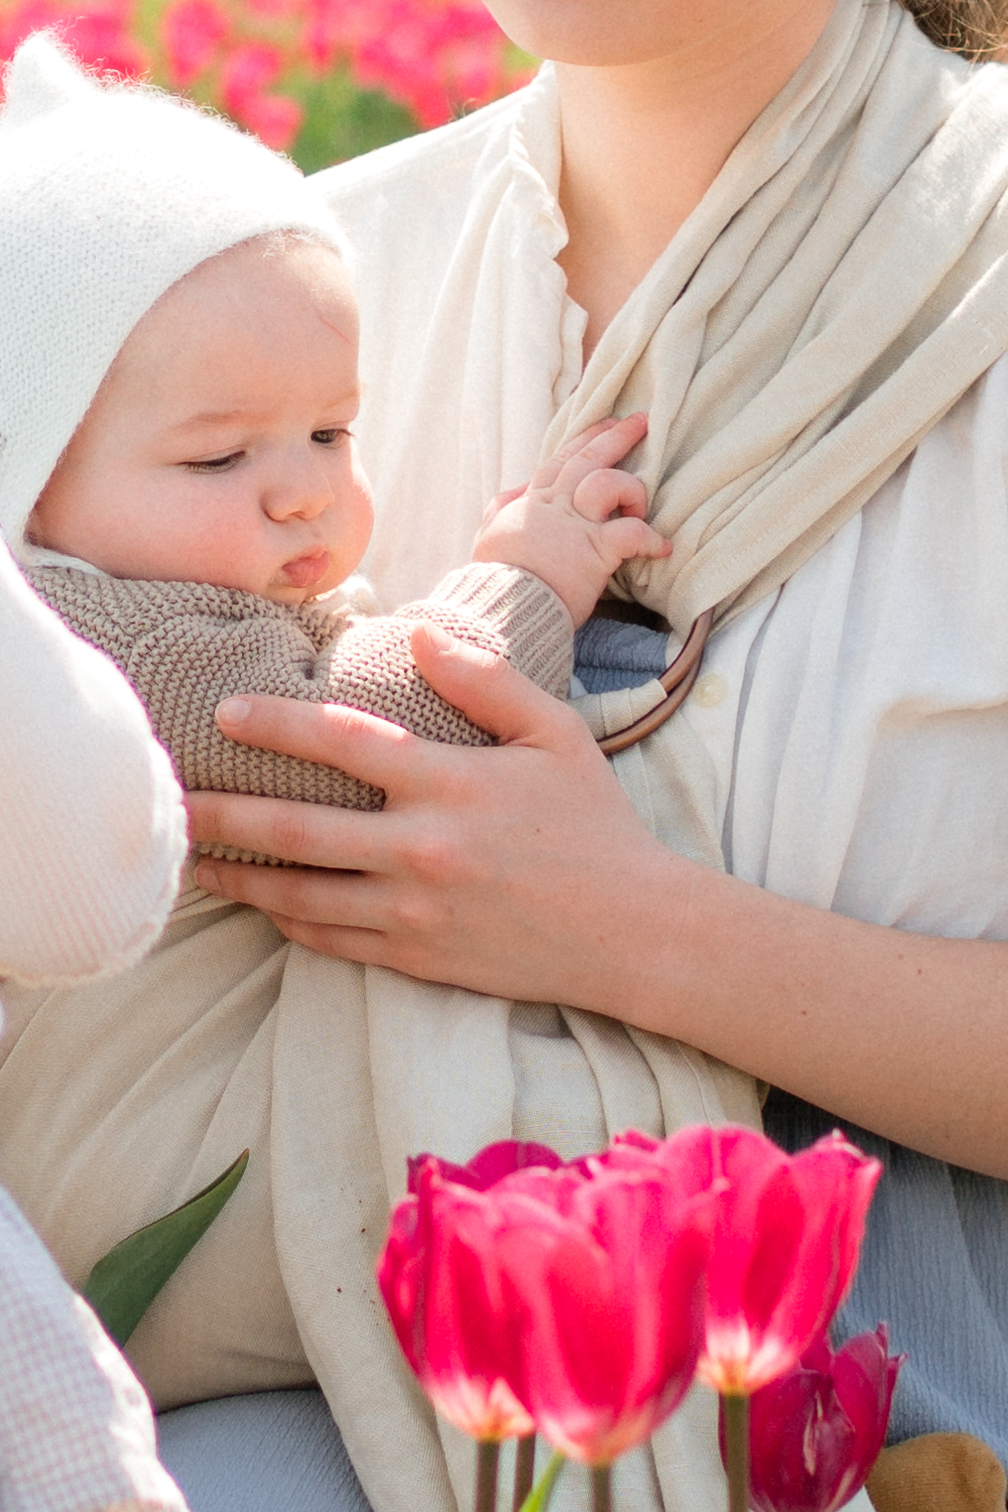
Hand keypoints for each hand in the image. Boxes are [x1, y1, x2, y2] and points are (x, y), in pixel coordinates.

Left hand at [188, 620, 678, 1004]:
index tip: (226, 712)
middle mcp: (421, 850)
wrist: (632, 931)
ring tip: (191, 860)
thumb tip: (418, 634)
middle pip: (296, 828)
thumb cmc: (596, 824)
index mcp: (451, 785)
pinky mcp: (417, 956)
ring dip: (239, 876)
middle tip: (171, 800)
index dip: (276, 724)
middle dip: (225, 812)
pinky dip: (289, 922)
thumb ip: (486, 681)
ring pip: (301, 894)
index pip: (344, 745)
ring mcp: (414, 911)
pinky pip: (333, 940)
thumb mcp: (555, 735)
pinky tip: (262, 906)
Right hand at [472, 413, 670, 626]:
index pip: (561, 460)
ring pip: (610, 483)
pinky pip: (632, 534)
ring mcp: (576, 526)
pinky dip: (652, 539)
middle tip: (640, 422)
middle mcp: (556, 506)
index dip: (585, 438)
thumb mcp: (489, 533)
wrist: (501, 607)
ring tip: (640, 509)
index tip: (605, 423)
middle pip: (588, 459)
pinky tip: (662, 548)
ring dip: (632, 491)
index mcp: (534, 502)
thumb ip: (504, 507)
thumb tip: (519, 490)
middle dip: (616, 436)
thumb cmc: (496, 578)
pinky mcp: (595, 552)